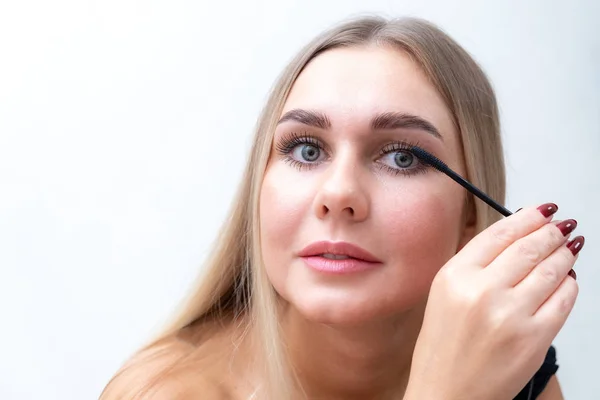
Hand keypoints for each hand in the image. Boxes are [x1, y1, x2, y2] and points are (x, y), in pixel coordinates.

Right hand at [404, 203, 582, 399]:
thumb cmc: (442, 348)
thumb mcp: (442, 295)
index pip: (499, 233)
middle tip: (561, 226)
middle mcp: (481, 291)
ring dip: (565, 254)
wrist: (446, 393)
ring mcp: (510, 315)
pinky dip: (571, 286)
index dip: (527, 217)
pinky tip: (569, 279)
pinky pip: (563, 300)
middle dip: (551, 232)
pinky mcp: (534, 338)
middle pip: (529, 247)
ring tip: (569, 247)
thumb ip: (474, 266)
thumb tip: (514, 238)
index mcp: (454, 276)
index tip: (541, 211)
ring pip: (551, 270)